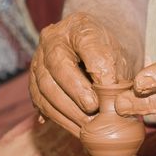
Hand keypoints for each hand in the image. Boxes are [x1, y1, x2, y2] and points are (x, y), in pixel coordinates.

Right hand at [29, 12, 130, 136]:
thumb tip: (112, 107)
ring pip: (45, 87)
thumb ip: (118, 79)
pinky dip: (59, 119)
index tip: (109, 88)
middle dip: (76, 92)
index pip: (86, 43)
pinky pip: (40, 102)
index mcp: (79, 26)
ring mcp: (38, 59)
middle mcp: (52, 38)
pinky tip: (76, 129)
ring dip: (67, 111)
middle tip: (94, 110)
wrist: (95, 52)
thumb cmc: (110, 56)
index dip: (97, 68)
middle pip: (58, 66)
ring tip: (87, 126)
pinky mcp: (34, 81)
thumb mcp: (121, 61)